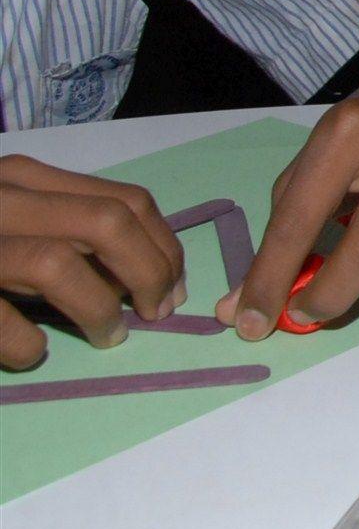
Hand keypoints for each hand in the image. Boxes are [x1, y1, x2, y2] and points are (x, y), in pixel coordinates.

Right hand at [0, 158, 185, 367]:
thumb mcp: (13, 214)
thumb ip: (68, 225)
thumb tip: (150, 274)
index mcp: (23, 178)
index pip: (125, 201)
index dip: (164, 247)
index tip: (172, 287)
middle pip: (107, 223)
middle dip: (149, 272)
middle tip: (153, 313)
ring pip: (57, 264)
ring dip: (97, 309)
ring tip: (107, 336)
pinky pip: (0, 320)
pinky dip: (26, 342)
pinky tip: (29, 350)